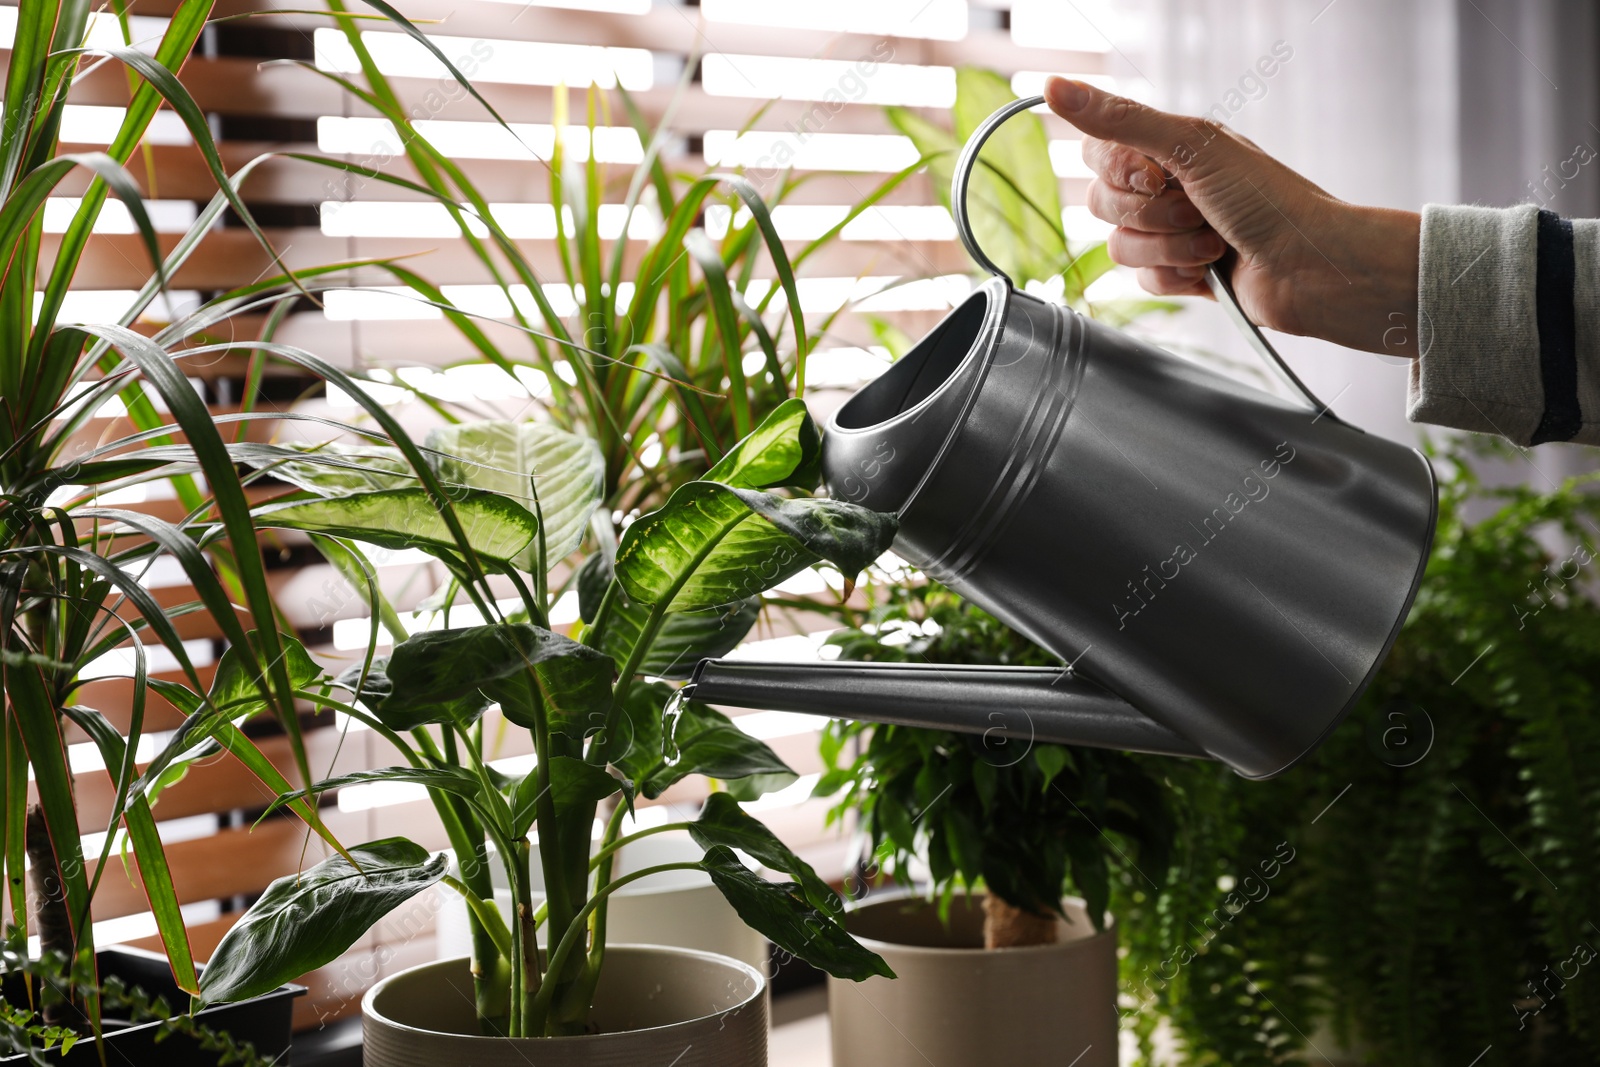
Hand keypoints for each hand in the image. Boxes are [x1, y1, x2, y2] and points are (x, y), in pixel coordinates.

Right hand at [1044, 77, 1420, 357]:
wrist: (1311, 267)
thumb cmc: (1270, 201)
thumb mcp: (1190, 146)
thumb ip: (1118, 120)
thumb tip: (1056, 86)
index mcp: (1170, 146)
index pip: (1098, 152)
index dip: (1118, 170)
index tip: (1155, 172)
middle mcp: (1168, 186)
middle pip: (1101, 204)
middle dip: (1150, 213)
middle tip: (1196, 206)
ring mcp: (1172, 232)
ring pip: (1118, 248)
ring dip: (1168, 248)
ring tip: (1213, 241)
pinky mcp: (1179, 274)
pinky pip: (1142, 282)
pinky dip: (1176, 278)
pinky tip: (1209, 270)